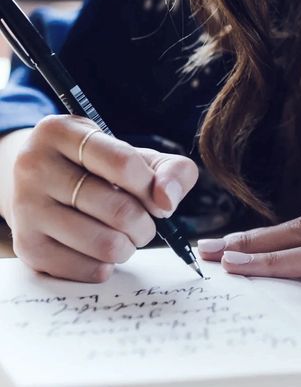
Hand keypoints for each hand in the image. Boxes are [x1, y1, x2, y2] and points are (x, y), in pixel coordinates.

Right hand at [7, 115, 197, 281]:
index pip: (124, 163)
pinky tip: (100, 250)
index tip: (159, 201)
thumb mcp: (137, 155)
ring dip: (129, 247)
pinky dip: (107, 265)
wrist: (43, 186)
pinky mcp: (27, 246)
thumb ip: (171, 170)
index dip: (152, 189)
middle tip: (142, 223)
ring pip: (106, 244)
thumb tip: (167, 200)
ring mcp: (26, 207)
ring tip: (124, 236)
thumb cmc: (100, 169)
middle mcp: (35, 165)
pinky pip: (89, 269)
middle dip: (145, 224)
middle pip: (120, 210)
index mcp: (62, 132)